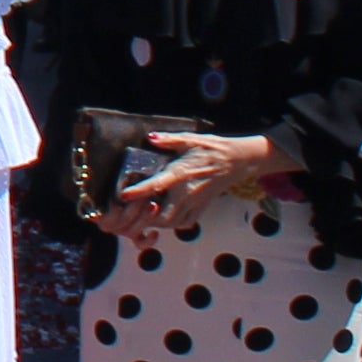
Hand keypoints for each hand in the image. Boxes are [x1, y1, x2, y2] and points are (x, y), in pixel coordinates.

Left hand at [100, 130, 257, 241]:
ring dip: (156, 221)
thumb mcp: (189, 139)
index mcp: (182, 173)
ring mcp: (196, 203)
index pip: (158, 185)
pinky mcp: (202, 208)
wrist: (237, 161)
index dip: (139, 191)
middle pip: (164, 215)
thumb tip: (150, 137)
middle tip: (130, 208)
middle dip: (145, 216)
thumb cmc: (211, 149)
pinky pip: (184, 223)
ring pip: (173, 223)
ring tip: (143, 212)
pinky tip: (162, 214)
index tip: (124, 195)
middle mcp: (188, 192)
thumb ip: (168, 140)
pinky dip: (171, 224)